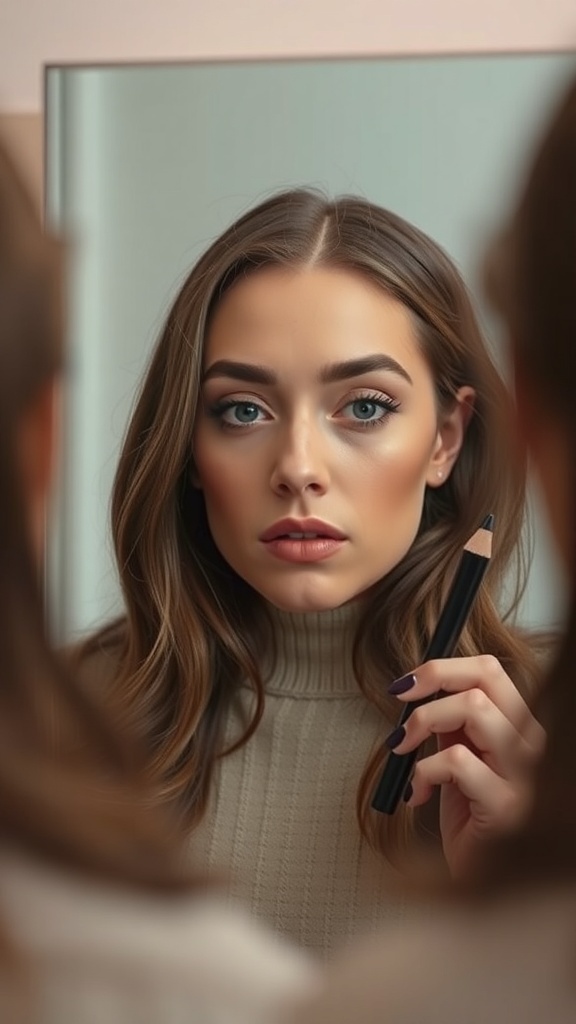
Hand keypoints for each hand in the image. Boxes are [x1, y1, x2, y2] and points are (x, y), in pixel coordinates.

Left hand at [386, 655, 545, 878]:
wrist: (481, 891)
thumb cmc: (471, 824)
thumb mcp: (462, 762)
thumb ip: (453, 728)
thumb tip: (420, 692)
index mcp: (521, 730)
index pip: (491, 671)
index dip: (443, 666)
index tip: (406, 684)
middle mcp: (533, 746)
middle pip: (485, 677)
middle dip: (432, 680)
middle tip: (399, 703)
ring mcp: (525, 776)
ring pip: (473, 710)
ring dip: (422, 723)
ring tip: (402, 751)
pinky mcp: (506, 806)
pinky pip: (457, 762)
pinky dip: (422, 771)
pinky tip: (416, 794)